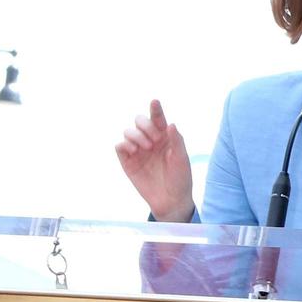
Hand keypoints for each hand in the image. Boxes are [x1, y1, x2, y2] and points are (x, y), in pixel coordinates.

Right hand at [115, 99, 194, 221]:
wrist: (171, 200)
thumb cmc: (180, 178)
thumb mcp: (182, 159)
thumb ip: (176, 141)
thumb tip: (170, 123)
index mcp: (165, 137)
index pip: (158, 119)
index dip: (156, 109)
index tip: (155, 102)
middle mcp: (150, 140)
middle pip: (139, 121)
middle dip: (145, 125)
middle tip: (155, 139)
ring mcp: (137, 150)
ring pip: (128, 131)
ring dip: (136, 135)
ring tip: (146, 147)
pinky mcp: (127, 161)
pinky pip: (119, 145)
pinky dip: (125, 144)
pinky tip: (134, 150)